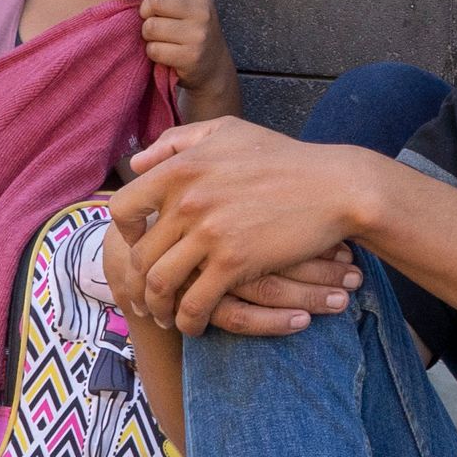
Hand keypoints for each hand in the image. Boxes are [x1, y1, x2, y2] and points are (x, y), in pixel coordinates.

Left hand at [108, 115, 385, 334]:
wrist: (334, 186)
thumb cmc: (284, 158)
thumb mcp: (227, 131)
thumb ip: (178, 141)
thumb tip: (138, 164)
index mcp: (181, 168)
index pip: (122, 208)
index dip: (123, 234)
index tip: (139, 246)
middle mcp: (187, 200)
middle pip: (140, 254)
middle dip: (138, 282)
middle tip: (147, 295)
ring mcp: (209, 232)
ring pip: (161, 284)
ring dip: (158, 307)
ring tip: (166, 316)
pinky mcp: (234, 262)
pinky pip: (195, 303)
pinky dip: (188, 321)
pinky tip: (194, 325)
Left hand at [122, 0, 235, 91]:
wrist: (213, 66)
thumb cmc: (188, 32)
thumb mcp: (185, 8)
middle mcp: (202, 11)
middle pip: (154, 2)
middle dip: (143, 14)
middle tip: (149, 24)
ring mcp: (199, 34)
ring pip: (151, 27)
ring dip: (148, 37)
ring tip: (160, 41)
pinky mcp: (192, 56)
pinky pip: (155, 50)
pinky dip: (153, 53)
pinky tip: (164, 55)